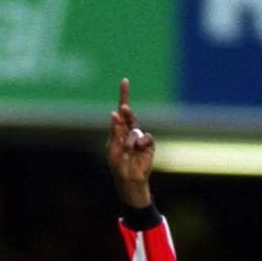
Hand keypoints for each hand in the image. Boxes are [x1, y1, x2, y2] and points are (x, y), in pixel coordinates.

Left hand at [106, 78, 154, 209]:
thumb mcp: (113, 148)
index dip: (124, 96)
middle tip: (124, 109)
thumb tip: (114, 114)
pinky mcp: (149, 144)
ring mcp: (140, 137)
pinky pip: (146, 137)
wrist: (129, 179)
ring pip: (135, 130)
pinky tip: (138, 150)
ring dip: (129, 141)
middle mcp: (130, 131)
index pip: (121, 111)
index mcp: (119, 130)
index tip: (125, 81)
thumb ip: (115, 131)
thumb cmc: (118, 165)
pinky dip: (141, 142)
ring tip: (128, 152)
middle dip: (127, 112)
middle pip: (130, 115)